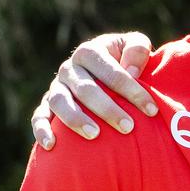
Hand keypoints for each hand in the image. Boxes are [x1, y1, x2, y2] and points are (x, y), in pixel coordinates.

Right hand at [31, 31, 156, 148]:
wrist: (105, 71)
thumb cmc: (125, 60)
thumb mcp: (134, 45)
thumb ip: (137, 49)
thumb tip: (131, 71)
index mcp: (90, 52)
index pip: (110, 71)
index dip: (131, 90)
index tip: (151, 109)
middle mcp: (69, 68)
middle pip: (85, 89)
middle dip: (107, 109)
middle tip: (128, 127)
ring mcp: (56, 87)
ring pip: (59, 102)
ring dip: (75, 119)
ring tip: (95, 135)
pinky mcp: (46, 105)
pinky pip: (38, 117)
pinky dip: (41, 130)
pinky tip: (52, 146)